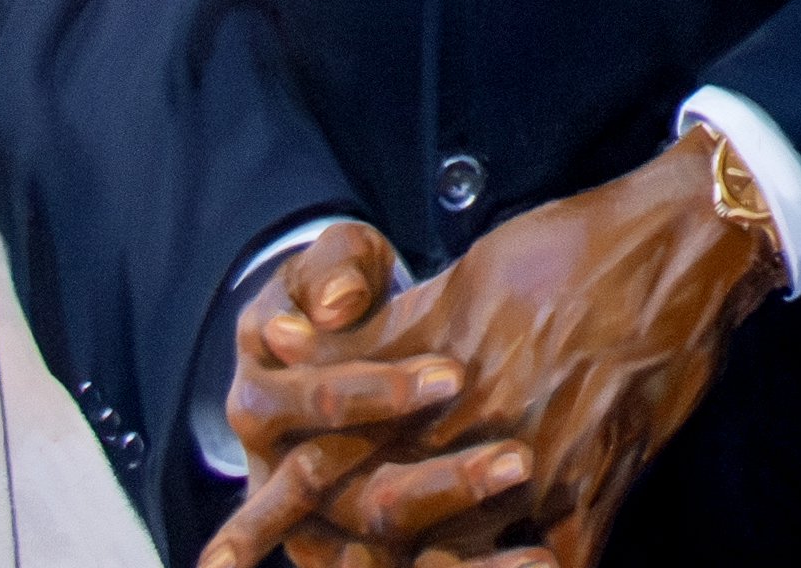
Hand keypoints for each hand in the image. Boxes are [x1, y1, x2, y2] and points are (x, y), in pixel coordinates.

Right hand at [206, 222, 543, 567]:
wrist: (339, 329)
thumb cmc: (344, 289)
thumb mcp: (334, 262)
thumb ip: (333, 270)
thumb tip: (337, 301)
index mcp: (264, 403)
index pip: (320, 406)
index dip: (380, 392)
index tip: (453, 373)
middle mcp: (283, 478)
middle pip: (361, 498)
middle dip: (442, 483)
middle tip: (517, 463)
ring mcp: (324, 524)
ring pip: (384, 561)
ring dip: (465, 565)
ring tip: (536, 562)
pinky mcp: (367, 547)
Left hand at [236, 134, 781, 567]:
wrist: (682, 244)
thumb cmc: (571, 249)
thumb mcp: (467, 275)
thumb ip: (381, 326)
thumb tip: (291, 340)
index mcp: (442, 367)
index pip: (345, 446)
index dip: (309, 478)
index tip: (296, 488)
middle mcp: (486, 419)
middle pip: (391, 507)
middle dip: (356, 530)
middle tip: (344, 541)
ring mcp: (546, 459)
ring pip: (459, 549)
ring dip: (431, 561)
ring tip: (415, 557)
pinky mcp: (601, 482)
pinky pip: (557, 564)